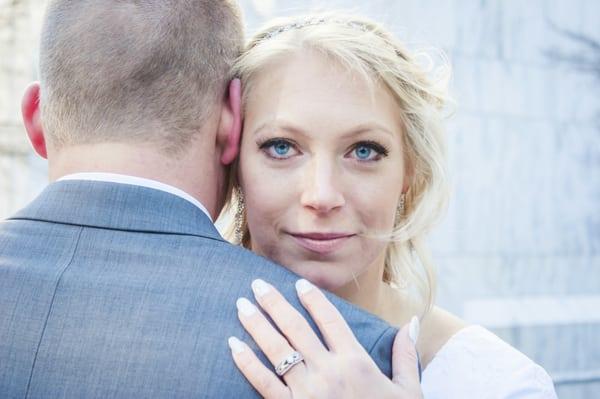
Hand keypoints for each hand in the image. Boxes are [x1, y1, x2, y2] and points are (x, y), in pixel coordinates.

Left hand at [228, 278, 422, 398]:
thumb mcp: (408, 391)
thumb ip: (406, 355)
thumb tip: (412, 322)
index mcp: (356, 362)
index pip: (330, 319)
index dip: (313, 299)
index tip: (299, 284)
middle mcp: (329, 372)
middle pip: (296, 328)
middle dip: (274, 303)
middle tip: (257, 283)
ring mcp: (308, 392)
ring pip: (277, 350)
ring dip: (256, 325)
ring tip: (241, 305)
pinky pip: (264, 383)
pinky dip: (247, 364)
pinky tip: (233, 346)